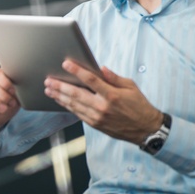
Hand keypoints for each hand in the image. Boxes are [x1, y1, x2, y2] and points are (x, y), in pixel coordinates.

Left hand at [44, 60, 163, 143]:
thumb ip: (114, 78)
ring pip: (73, 105)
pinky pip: (77, 113)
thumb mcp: (131, 87)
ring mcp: (97, 117)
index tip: (66, 64)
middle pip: (76, 94)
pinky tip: (59, 100)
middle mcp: (102, 107)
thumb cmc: (139, 106)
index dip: (77, 71)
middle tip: (48, 80)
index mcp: (112, 95)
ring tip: (48, 89)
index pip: (91, 80)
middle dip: (60, 86)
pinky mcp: (95, 124)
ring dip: (59, 96)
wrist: (146, 129)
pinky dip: (66, 106)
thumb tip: (101, 68)